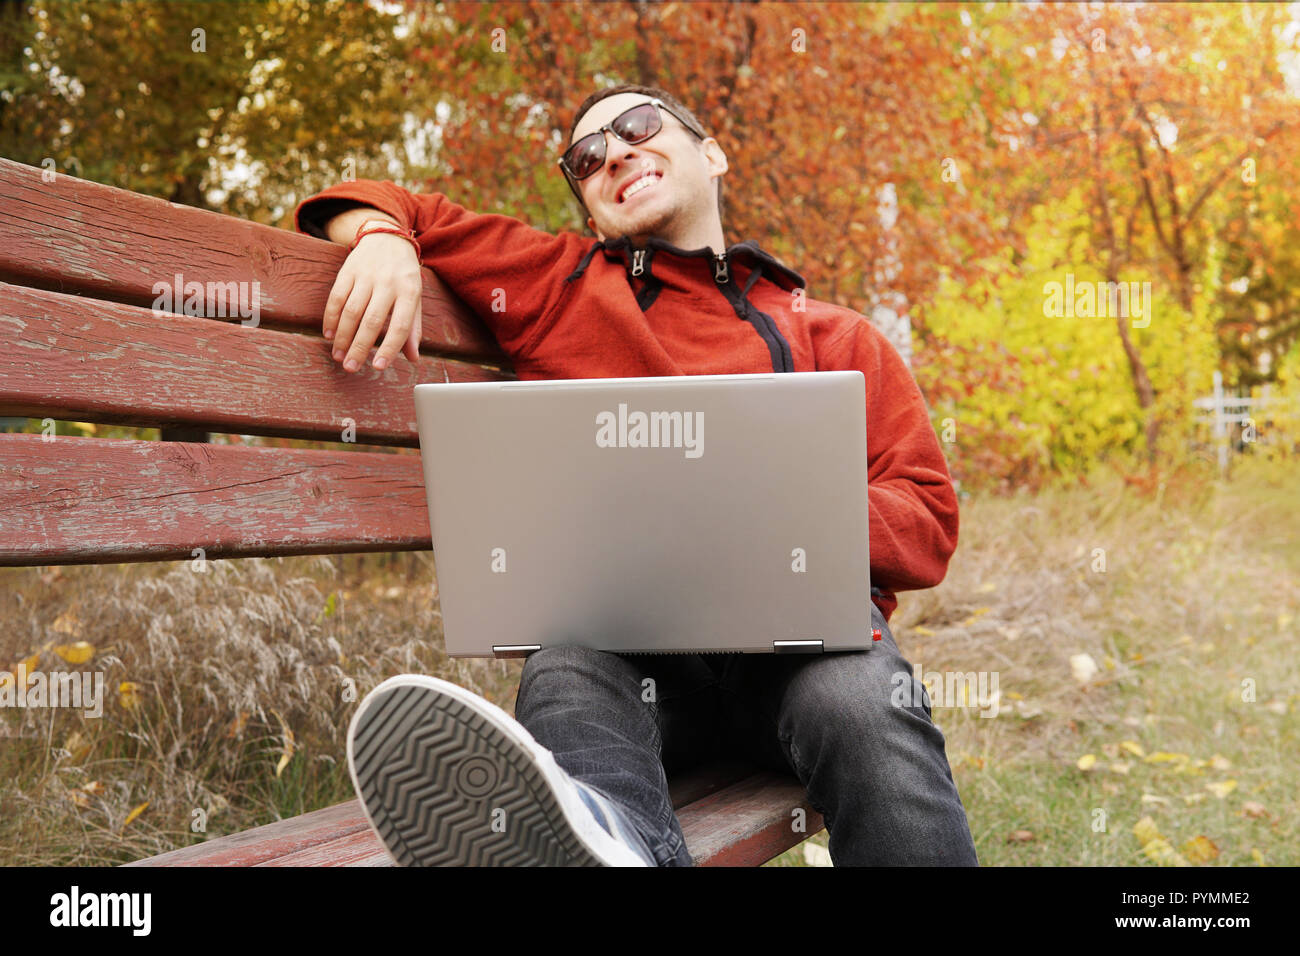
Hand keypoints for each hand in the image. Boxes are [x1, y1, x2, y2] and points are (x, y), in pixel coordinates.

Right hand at [322, 231, 423, 371]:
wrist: (387, 237)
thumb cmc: (403, 275)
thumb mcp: (414, 298)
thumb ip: (412, 328)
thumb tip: (413, 358)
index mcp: (409, 292)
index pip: (399, 326)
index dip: (389, 348)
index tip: (377, 367)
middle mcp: (388, 283)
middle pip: (371, 321)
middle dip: (359, 347)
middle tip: (350, 368)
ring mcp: (366, 275)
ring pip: (351, 311)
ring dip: (342, 336)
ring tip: (338, 356)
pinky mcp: (348, 270)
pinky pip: (336, 297)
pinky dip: (330, 317)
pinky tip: (329, 334)